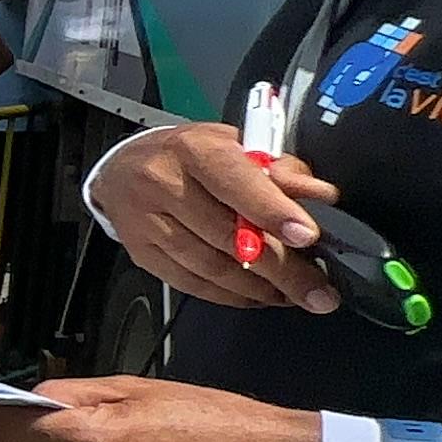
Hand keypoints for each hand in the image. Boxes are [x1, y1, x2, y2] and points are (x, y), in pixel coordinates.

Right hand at [89, 122, 342, 312]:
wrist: (122, 170)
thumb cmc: (187, 157)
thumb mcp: (235, 146)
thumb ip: (278, 170)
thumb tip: (319, 195)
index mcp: (193, 149)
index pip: (235, 181)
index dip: (273, 210)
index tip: (306, 235)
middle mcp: (164, 184)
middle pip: (228, 235)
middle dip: (281, 267)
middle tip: (318, 290)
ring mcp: (147, 222)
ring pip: (211, 266)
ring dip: (260, 287)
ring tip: (294, 295)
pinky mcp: (142, 253)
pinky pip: (192, 283)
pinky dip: (231, 294)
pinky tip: (258, 295)